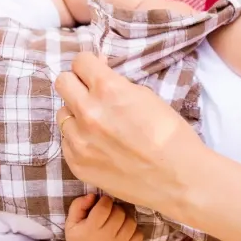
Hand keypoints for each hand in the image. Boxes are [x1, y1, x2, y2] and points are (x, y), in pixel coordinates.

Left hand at [55, 53, 208, 213]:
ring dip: (76, 114)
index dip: (90, 65)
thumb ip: (116, 84)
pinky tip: (101, 146)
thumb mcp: (146, 97)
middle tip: (90, 93)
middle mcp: (88, 112)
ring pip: (62, 114)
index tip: (95, 72)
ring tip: (99, 125)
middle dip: (76, 83)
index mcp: (108, 90)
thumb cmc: (170, 136)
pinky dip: (80, 140)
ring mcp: (79, 141)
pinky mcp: (76, 164)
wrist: (178, 179)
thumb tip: (98, 74)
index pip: (80, 61)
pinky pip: (67, 141)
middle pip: (62, 82)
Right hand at [64, 194, 142, 240]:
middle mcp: (106, 239)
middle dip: (115, 208)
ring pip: (131, 222)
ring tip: (118, 220)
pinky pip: (139, 235)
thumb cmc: (77, 239)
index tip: (103, 202)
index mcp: (90, 230)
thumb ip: (78, 205)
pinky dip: (134, 230)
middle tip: (110, 212)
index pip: (104, 208)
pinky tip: (124, 230)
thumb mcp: (71, 222)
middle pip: (119, 213)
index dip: (105, 201)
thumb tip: (93, 195)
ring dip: (125, 218)